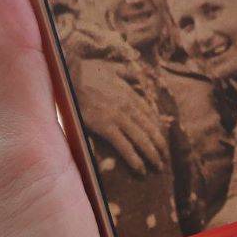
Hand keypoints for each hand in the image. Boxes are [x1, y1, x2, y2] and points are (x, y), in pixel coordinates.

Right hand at [75, 59, 168, 173]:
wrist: (71, 76)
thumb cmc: (88, 72)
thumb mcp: (112, 68)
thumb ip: (126, 72)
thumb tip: (137, 74)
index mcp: (130, 94)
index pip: (150, 114)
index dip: (158, 129)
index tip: (162, 139)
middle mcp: (128, 107)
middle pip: (150, 129)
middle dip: (160, 145)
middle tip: (165, 158)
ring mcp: (118, 118)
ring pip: (141, 139)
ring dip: (152, 154)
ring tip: (158, 166)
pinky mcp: (106, 127)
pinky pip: (124, 145)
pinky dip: (134, 158)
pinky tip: (140, 168)